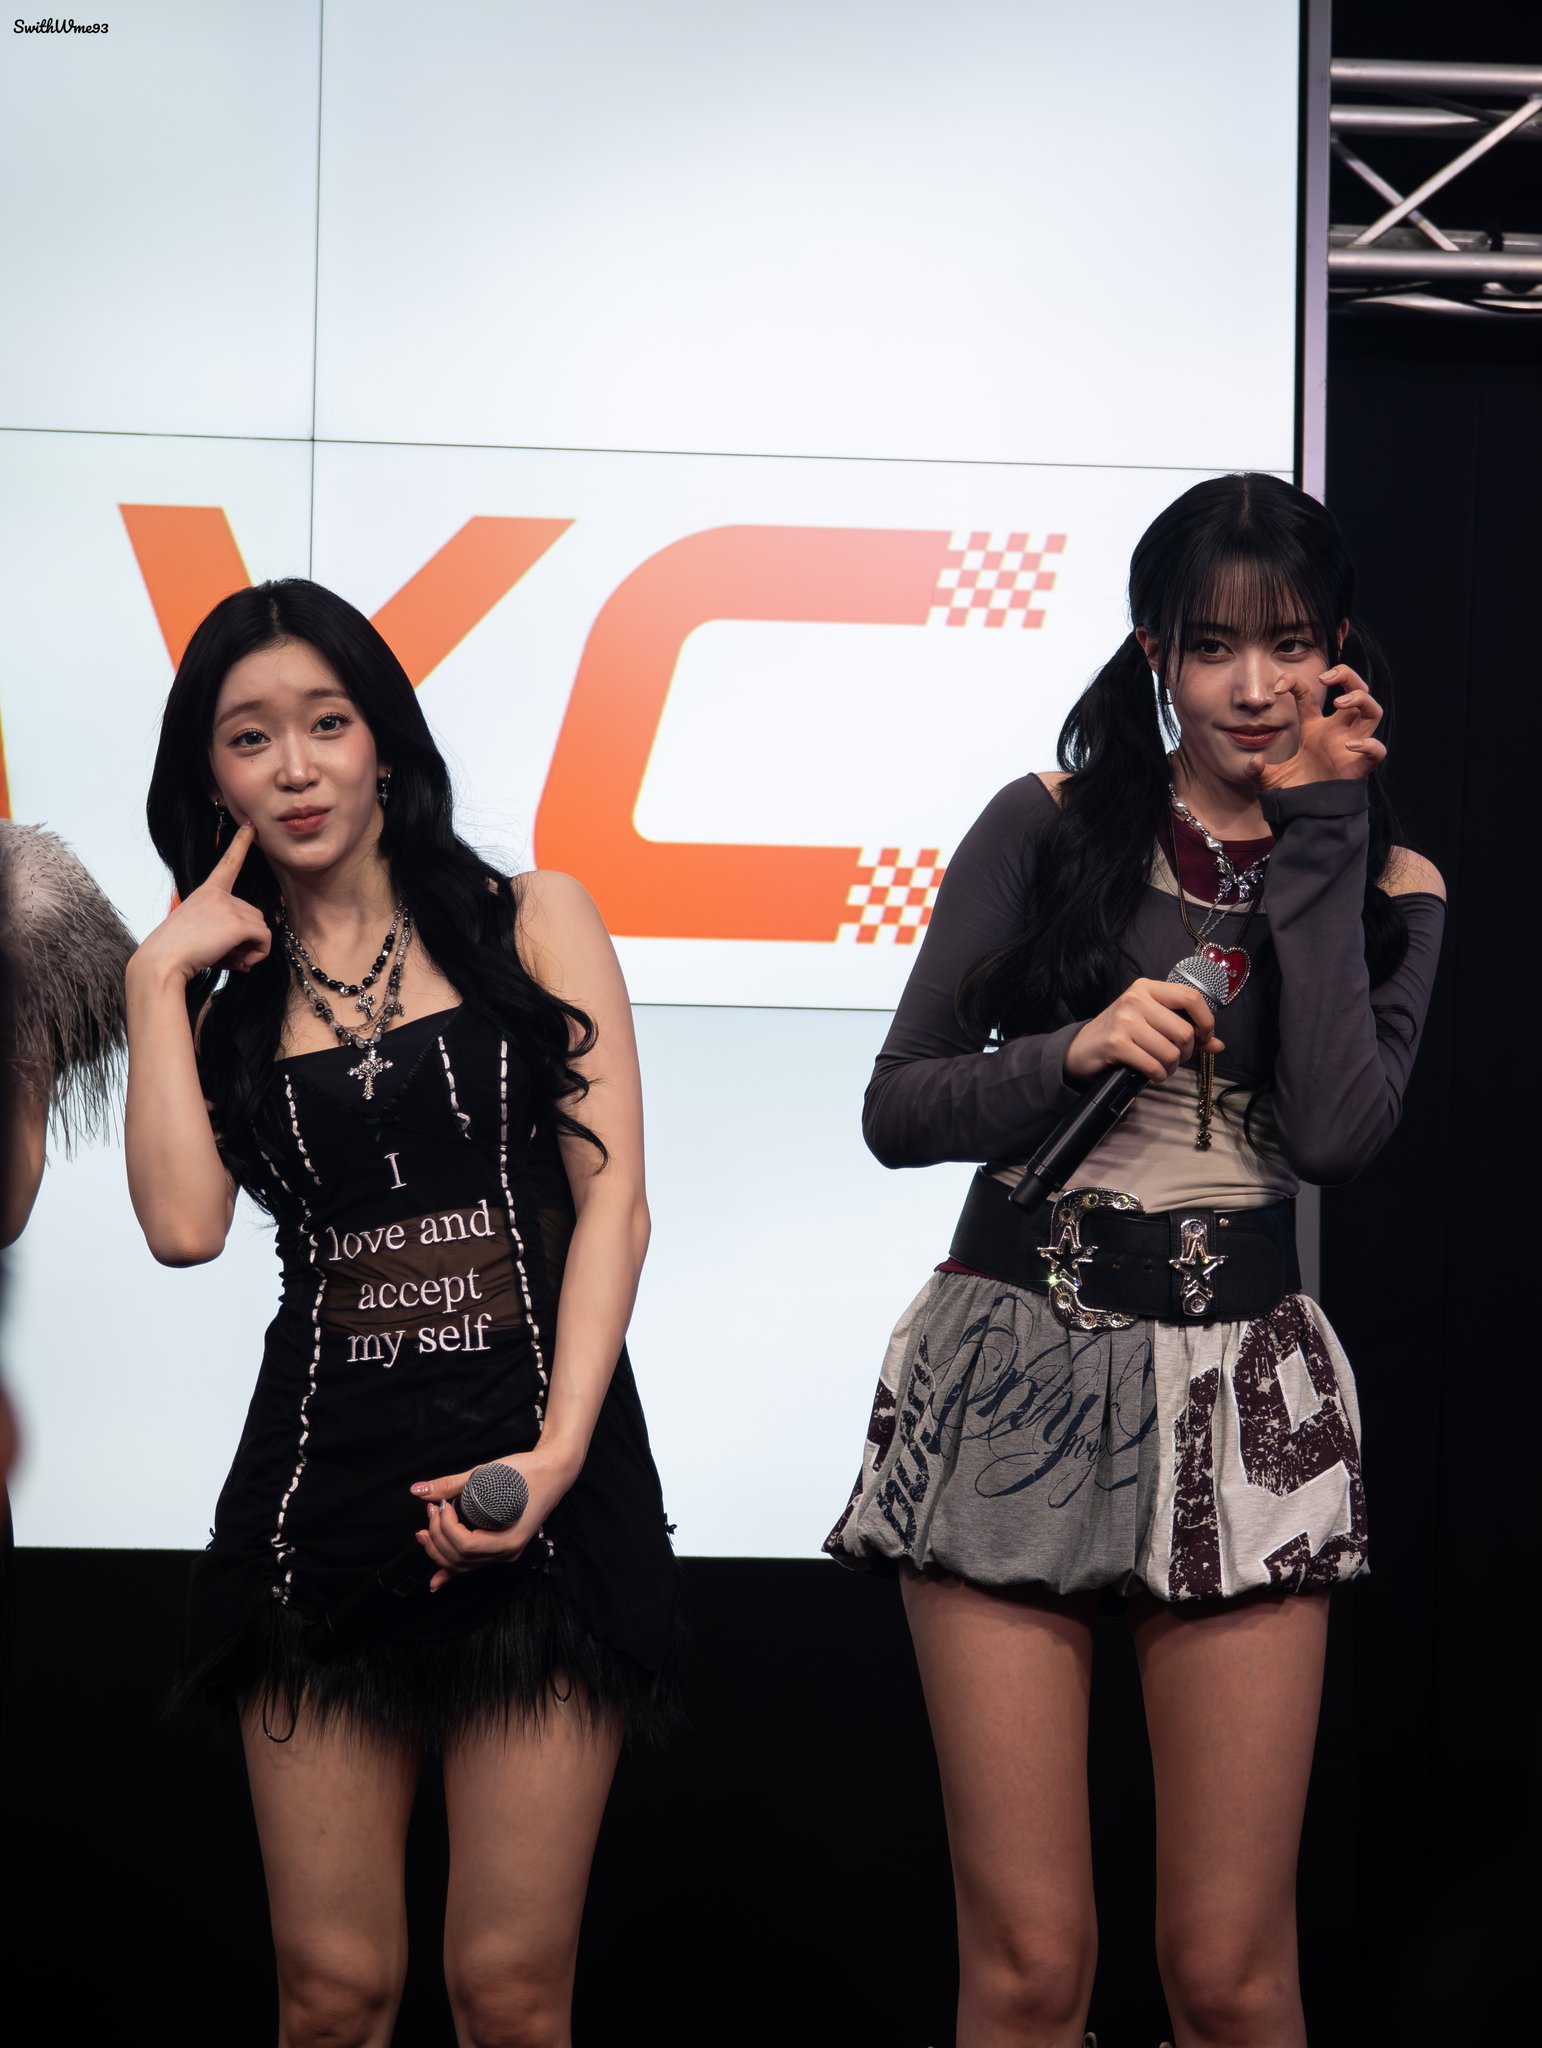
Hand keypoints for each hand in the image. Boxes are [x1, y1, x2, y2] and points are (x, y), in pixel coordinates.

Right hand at [130, 822, 270, 985]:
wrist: (162, 962)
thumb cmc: (174, 952)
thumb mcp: (196, 930)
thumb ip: (221, 928)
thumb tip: (250, 949)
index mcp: (205, 892)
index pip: (227, 863)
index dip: (240, 843)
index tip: (249, 825)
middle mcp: (218, 895)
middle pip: (254, 915)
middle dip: (246, 939)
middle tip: (225, 954)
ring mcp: (229, 907)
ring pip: (262, 929)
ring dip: (250, 949)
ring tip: (226, 959)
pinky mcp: (238, 924)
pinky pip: (264, 940)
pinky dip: (257, 955)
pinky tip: (238, 964)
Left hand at [409, 1447, 575, 1591]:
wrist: (554, 1472)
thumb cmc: (528, 1471)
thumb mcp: (489, 1474)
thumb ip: (452, 1484)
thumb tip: (418, 1490)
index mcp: (509, 1539)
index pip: (466, 1546)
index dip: (445, 1528)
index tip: (441, 1505)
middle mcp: (507, 1552)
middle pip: (461, 1559)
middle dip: (437, 1537)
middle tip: (431, 1510)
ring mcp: (505, 1553)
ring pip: (464, 1566)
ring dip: (439, 1551)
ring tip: (424, 1531)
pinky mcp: (501, 1548)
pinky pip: (474, 1564)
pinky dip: (452, 1570)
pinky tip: (436, 1579)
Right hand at [1065, 977, 1222, 1083]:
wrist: (1081, 1047)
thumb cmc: (1121, 1032)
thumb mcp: (1152, 1022)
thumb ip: (1186, 1029)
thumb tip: (1218, 1045)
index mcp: (1147, 988)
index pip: (1191, 997)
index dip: (1205, 1021)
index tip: (1204, 1037)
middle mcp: (1136, 999)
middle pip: (1184, 1031)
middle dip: (1186, 1052)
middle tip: (1174, 1057)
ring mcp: (1124, 1020)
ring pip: (1171, 1052)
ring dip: (1171, 1067)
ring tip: (1161, 1066)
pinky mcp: (1116, 1043)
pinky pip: (1153, 1065)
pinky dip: (1158, 1075)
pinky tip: (1151, 1073)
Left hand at [1257, 664, 1385, 788]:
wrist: (1308, 816)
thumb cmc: (1295, 792)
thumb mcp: (1270, 779)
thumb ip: (1257, 770)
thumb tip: (1253, 761)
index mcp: (1314, 728)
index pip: (1309, 695)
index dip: (1296, 683)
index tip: (1280, 686)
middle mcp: (1337, 731)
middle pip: (1357, 690)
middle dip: (1347, 675)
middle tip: (1326, 677)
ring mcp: (1351, 746)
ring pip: (1373, 711)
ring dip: (1360, 699)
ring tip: (1339, 703)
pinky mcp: (1360, 767)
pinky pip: (1377, 751)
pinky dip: (1369, 745)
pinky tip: (1349, 746)